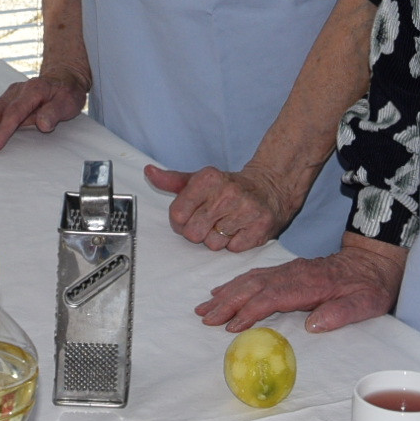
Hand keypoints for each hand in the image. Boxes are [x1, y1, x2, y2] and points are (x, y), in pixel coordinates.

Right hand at [0, 70, 87, 155]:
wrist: (62, 79)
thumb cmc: (65, 93)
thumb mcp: (68, 102)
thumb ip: (55, 112)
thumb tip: (43, 124)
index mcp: (32, 91)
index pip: (13, 114)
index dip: (1, 132)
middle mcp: (15, 92)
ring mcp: (7, 95)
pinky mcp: (3, 100)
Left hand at [148, 162, 296, 250]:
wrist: (270, 188)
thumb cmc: (228, 188)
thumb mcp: (200, 180)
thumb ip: (172, 180)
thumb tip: (149, 172)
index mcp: (208, 179)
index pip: (177, 215)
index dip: (182, 221)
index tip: (192, 215)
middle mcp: (227, 192)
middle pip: (193, 234)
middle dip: (199, 232)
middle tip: (211, 221)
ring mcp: (246, 210)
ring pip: (213, 244)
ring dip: (218, 239)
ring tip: (227, 224)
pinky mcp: (260, 226)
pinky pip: (234, 249)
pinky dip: (235, 243)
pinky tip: (240, 229)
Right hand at [193, 233, 403, 333]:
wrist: (373, 263)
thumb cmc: (370, 286)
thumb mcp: (367, 303)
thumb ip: (341, 313)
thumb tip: (314, 324)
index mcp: (311, 284)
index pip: (273, 296)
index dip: (250, 310)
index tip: (231, 325)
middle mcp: (294, 274)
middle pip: (254, 286)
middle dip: (227, 301)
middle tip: (204, 316)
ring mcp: (288, 270)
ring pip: (251, 279)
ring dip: (226, 293)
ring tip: (204, 306)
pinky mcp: (286, 270)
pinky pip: (256, 275)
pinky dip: (236, 283)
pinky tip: (222, 290)